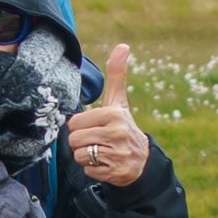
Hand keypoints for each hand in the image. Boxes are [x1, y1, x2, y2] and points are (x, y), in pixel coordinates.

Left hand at [65, 45, 148, 189]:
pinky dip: (94, 170)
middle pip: (75, 141)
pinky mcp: (117, 172)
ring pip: (80, 156)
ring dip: (87, 157)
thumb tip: (123, 46)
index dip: (80, 127)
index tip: (93, 128)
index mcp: (113, 115)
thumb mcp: (119, 102)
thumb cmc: (123, 126)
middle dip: (81, 143)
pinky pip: (89, 171)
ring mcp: (118, 154)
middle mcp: (117, 133)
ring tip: (101, 152)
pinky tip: (106, 164)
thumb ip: (116, 75)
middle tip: (96, 141)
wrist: (142, 160)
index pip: (75, 123)